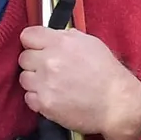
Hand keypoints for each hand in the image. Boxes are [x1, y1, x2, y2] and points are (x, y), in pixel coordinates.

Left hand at [19, 25, 140, 139]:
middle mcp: (50, 61)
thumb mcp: (91, 43)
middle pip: (23, 57)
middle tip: (49, 68)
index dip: (33, 42)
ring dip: (35, 80)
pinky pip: (28, 97)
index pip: (28, 35)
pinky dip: (38, 98)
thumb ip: (67, 37)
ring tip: (52, 84)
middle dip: (34, 61)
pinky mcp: (44, 104)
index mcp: (61, 43)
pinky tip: (53, 96)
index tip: (38, 47)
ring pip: (23, 78)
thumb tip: (51, 37)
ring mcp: (45, 84)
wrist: (116, 103)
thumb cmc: (107, 73)